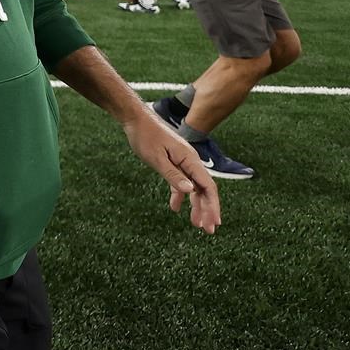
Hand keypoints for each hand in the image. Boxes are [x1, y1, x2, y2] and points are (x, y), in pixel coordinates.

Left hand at [124, 113, 220, 233]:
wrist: (135, 119)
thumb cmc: (145, 136)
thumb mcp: (157, 159)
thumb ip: (173, 175)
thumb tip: (190, 191)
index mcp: (190, 160)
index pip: (207, 187)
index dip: (212, 206)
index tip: (214, 223)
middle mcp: (190, 161)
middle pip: (204, 189)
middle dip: (207, 210)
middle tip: (208, 230)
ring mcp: (183, 161)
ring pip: (194, 187)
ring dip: (196, 205)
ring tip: (196, 224)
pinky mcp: (174, 161)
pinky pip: (182, 181)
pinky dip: (180, 195)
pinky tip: (175, 208)